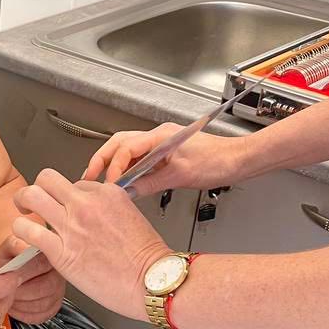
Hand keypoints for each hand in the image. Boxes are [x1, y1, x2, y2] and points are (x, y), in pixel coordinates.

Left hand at [0, 234, 64, 323]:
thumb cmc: (11, 258)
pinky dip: (24, 313)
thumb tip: (22, 248)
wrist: (12, 268)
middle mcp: (58, 274)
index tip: (9, 277)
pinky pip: (42, 315)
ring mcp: (58, 291)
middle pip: (45, 288)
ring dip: (21, 303)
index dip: (23, 274)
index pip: (42, 265)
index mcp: (50, 255)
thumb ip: (14, 245)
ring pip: (43, 304)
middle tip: (7, 291)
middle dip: (21, 291)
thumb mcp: (9, 247)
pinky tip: (16, 306)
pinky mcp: (54, 306)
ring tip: (9, 298)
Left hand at [13, 171, 169, 320]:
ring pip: (31, 196)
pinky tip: (24, 238)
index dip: (67, 197)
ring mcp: (72, 225)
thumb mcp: (131, 218)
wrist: (152, 281)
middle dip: (37, 188)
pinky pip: (27, 230)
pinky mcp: (60, 251)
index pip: (75, 183)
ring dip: (23, 204)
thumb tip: (91, 214)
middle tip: (32, 201)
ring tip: (23, 215)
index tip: (66, 209)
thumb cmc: (147, 260)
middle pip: (47, 178)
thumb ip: (107, 210)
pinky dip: (20, 231)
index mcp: (107, 193)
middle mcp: (87, 204)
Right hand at [83, 125, 248, 197]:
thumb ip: (150, 183)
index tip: (109, 184)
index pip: (126, 148)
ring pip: (128, 149)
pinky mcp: (167, 153)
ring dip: (114, 163)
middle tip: (89, 175)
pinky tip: (126, 181)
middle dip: (102, 159)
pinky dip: (129, 169)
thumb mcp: (180, 176)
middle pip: (120, 143)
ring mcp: (162, 143)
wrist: (238, 160)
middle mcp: (159, 136)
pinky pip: (141, 158)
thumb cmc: (218, 162)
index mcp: (161, 137)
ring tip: (103, 179)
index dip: (113, 167)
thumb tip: (129, 192)